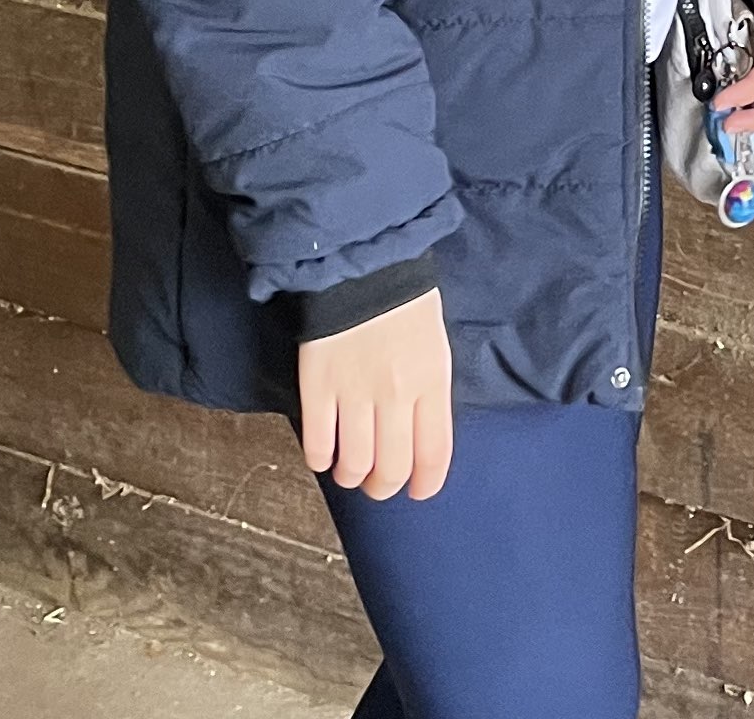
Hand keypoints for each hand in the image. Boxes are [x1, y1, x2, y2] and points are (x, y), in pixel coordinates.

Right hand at [296, 287, 454, 499]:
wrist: (362, 263)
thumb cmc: (405, 302)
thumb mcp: (435, 346)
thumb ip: (430, 394)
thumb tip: (419, 441)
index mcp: (432, 381)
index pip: (434, 454)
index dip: (425, 483)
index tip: (417, 491)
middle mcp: (397, 394)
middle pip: (391, 468)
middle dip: (384, 487)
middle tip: (377, 484)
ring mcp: (355, 391)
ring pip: (354, 463)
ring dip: (351, 477)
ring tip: (349, 472)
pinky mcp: (318, 385)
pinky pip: (318, 442)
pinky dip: (320, 458)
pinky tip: (323, 455)